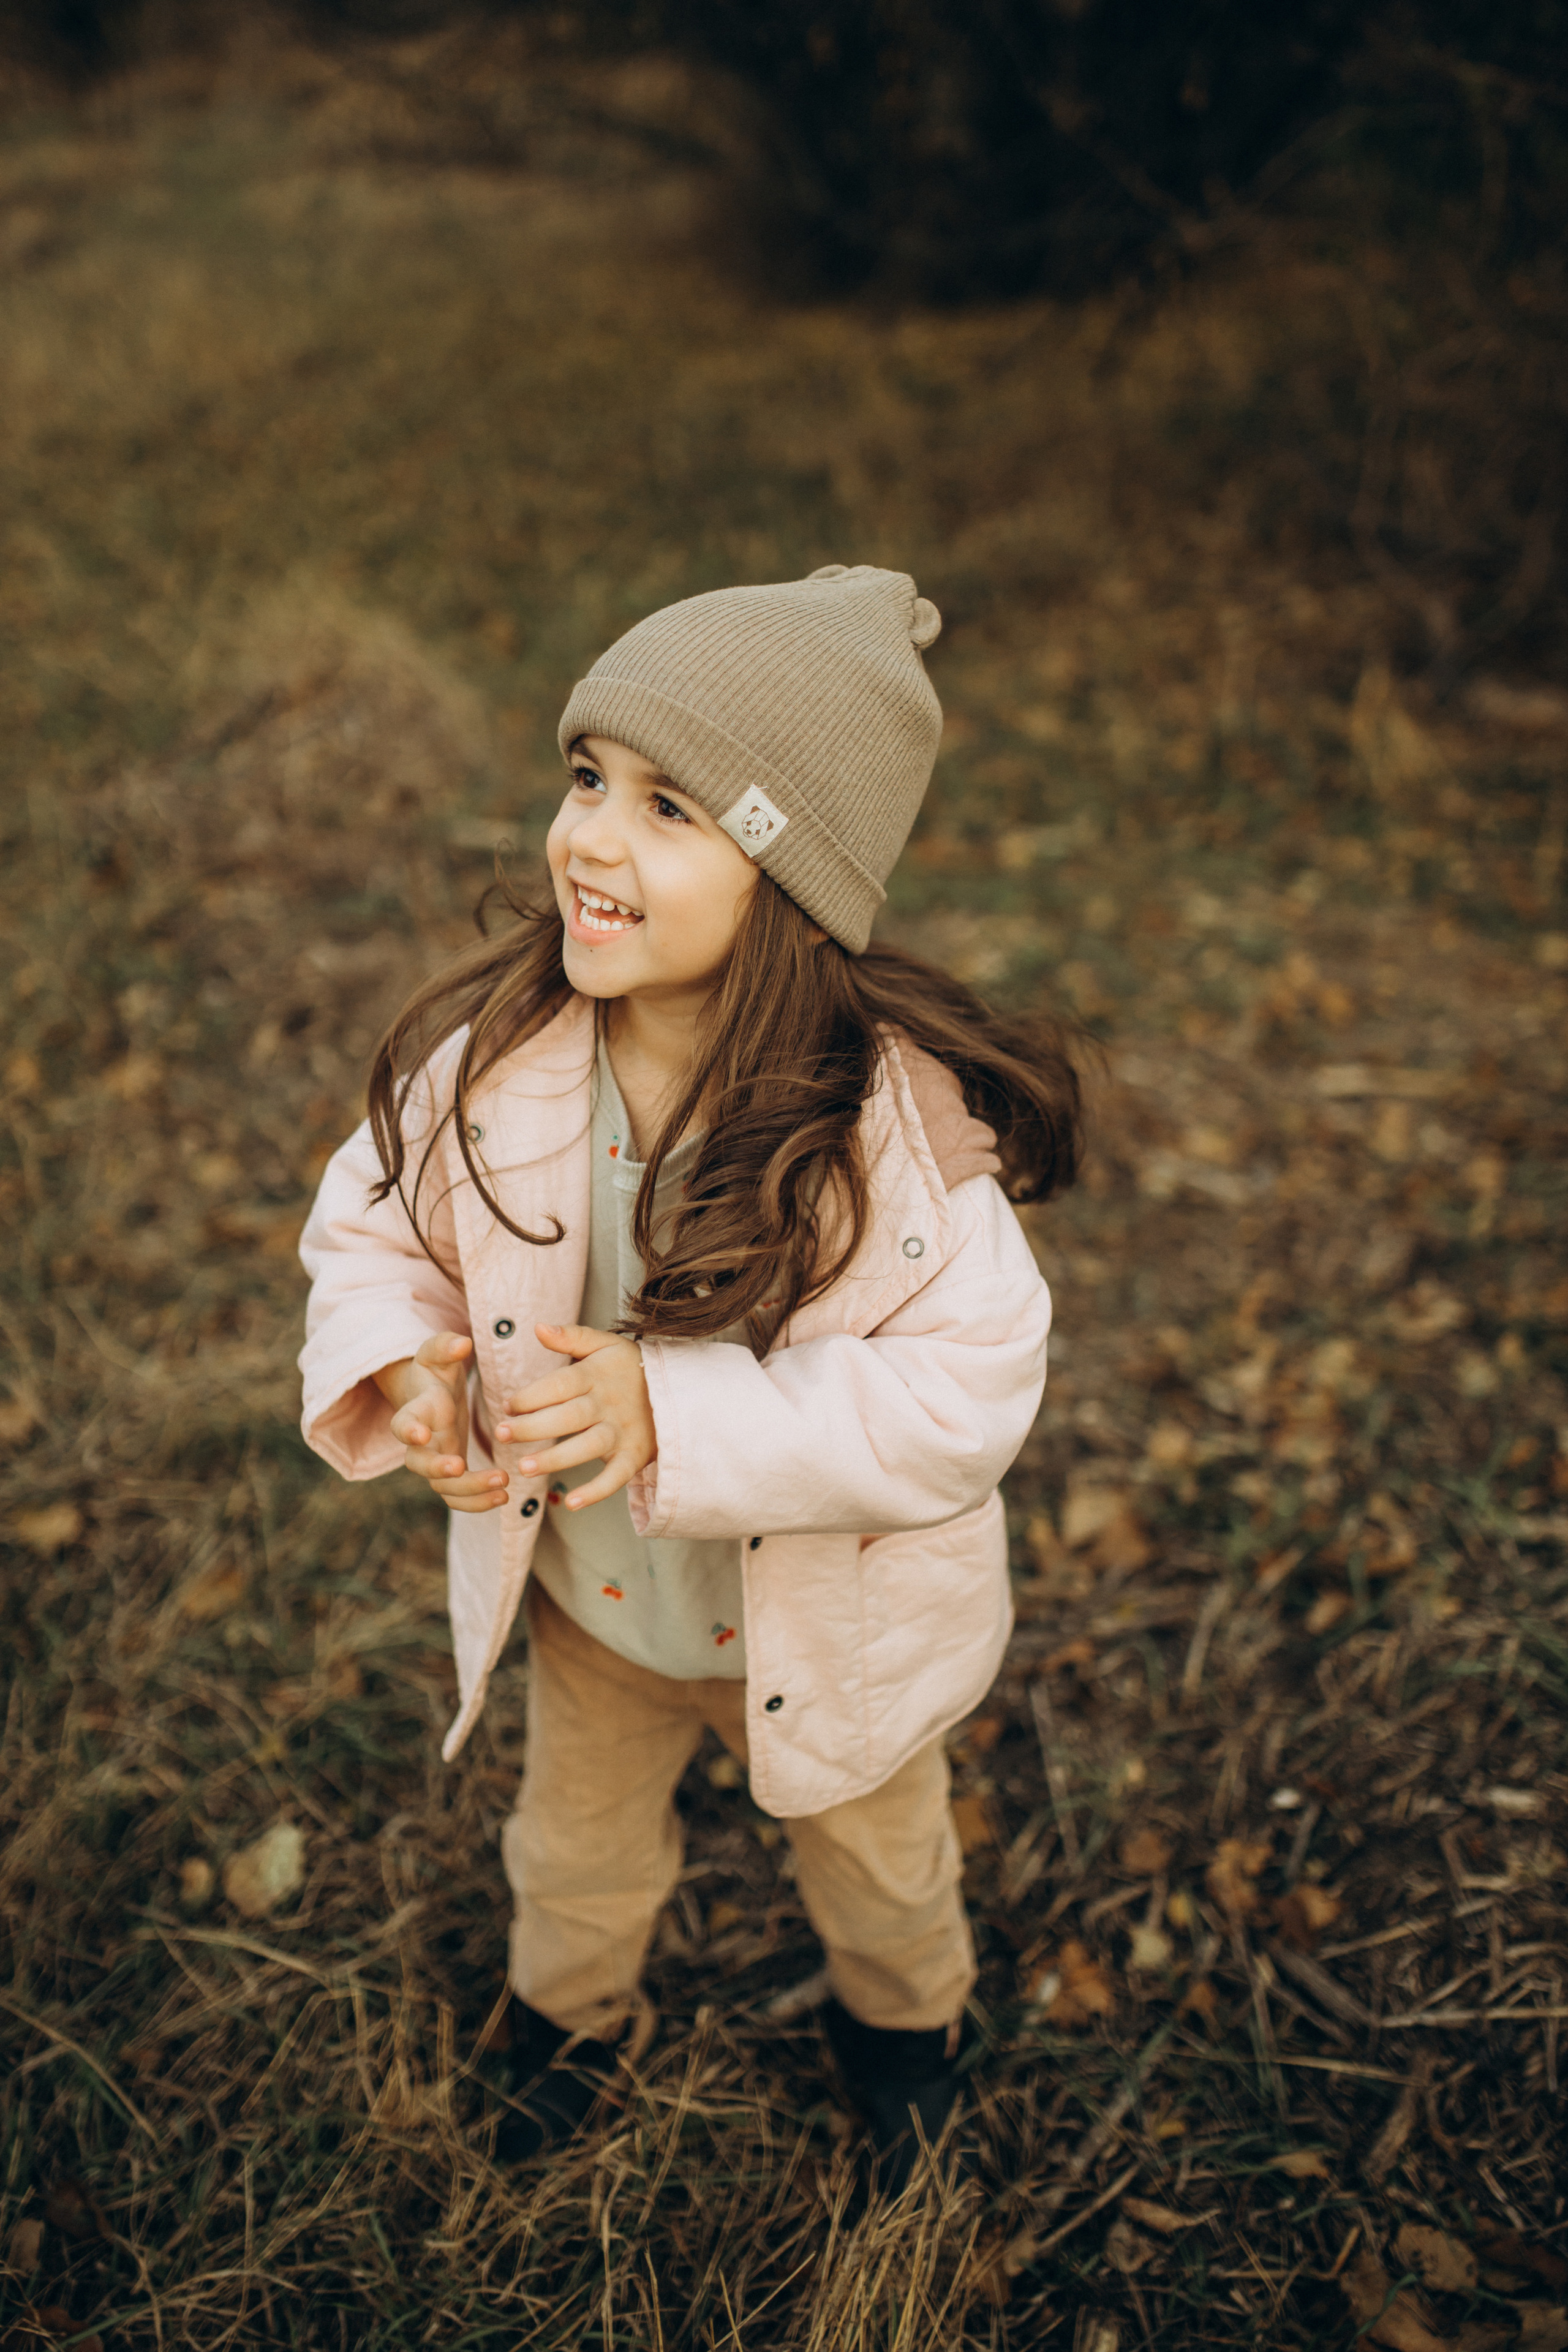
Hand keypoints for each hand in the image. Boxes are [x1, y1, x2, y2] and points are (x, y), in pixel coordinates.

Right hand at [374, 1332, 508, 1513]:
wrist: (433, 1395)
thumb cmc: (435, 1372)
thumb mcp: (438, 1353)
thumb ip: (446, 1346)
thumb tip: (462, 1343)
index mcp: (416, 1412)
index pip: (402, 1424)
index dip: (407, 1431)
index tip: (420, 1434)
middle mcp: (422, 1442)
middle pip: (418, 1465)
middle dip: (438, 1469)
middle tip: (461, 1467)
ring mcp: (435, 1460)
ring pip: (442, 1488)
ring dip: (470, 1491)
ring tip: (503, 1487)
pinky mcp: (451, 1473)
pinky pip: (458, 1497)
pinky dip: (477, 1503)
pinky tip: (504, 1498)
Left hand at [495, 1323, 655, 1509]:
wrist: (681, 1391)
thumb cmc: (631, 1369)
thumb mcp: (606, 1345)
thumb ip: (572, 1337)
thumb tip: (538, 1328)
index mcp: (598, 1375)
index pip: (561, 1384)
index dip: (532, 1395)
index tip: (508, 1406)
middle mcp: (609, 1404)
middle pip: (568, 1416)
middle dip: (533, 1427)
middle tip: (502, 1434)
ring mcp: (623, 1432)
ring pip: (588, 1447)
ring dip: (556, 1458)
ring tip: (524, 1467)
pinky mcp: (635, 1456)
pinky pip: (616, 1476)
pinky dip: (596, 1492)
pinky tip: (571, 1503)